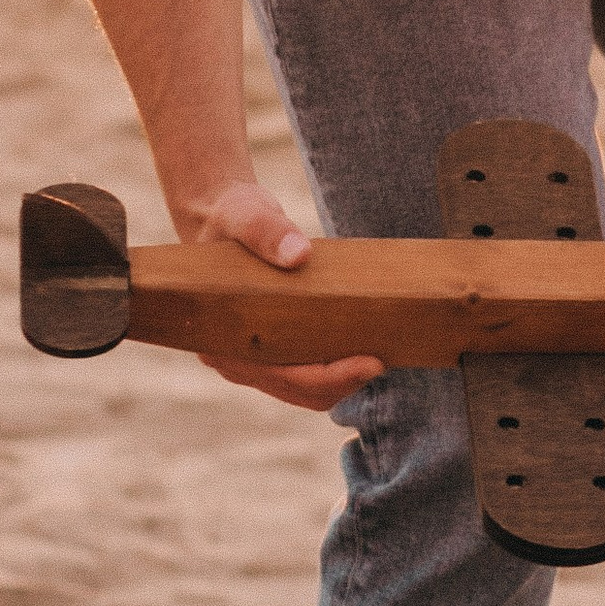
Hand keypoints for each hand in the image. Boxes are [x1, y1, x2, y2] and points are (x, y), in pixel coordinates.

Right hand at [184, 176, 383, 412]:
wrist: (221, 218)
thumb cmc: (230, 216)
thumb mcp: (244, 215)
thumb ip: (266, 232)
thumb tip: (299, 256)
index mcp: (221, 342)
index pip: (283, 377)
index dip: (330, 377)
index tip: (372, 363)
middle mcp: (235, 360)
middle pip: (300, 390)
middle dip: (345, 382)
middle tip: (384, 358)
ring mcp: (253, 360)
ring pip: (307, 390)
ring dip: (343, 381)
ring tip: (380, 355)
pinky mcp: (271, 350)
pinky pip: (307, 374)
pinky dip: (336, 370)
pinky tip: (364, 349)